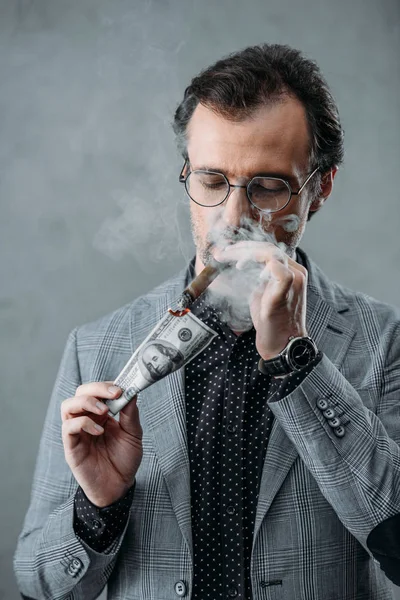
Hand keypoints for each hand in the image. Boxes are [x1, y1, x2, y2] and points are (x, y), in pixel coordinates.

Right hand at [61, 382, 141, 506]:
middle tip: (114, 394)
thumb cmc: (124, 461)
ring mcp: (77, 432)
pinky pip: (68, 427)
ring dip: (86, 402)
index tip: (122, 387)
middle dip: (96, 388)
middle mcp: (86, 419)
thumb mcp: (133, 435)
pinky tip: (99, 431)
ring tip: (104, 411)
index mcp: (101, 414)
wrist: (119, 487)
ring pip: (68, 405)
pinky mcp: (71, 446)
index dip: (107, 385)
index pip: (97, 390)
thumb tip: (132, 392)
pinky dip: (83, 423)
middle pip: (80, 392)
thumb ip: (131, 414)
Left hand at [214, 241, 307, 359]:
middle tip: (223, 252)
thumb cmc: (271, 321)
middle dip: (242, 247)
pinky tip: (242, 268)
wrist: (282, 344)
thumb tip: (241, 264)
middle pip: (269, 248)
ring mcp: (294, 279)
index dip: (248, 247)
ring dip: (245, 253)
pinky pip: (274, 267)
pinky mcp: (286, 290)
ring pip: (270, 253)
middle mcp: (297, 272)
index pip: (270, 250)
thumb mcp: (261, 293)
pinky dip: (256, 263)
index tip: (228, 250)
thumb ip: (257, 278)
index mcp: (292, 271)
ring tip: (228, 257)